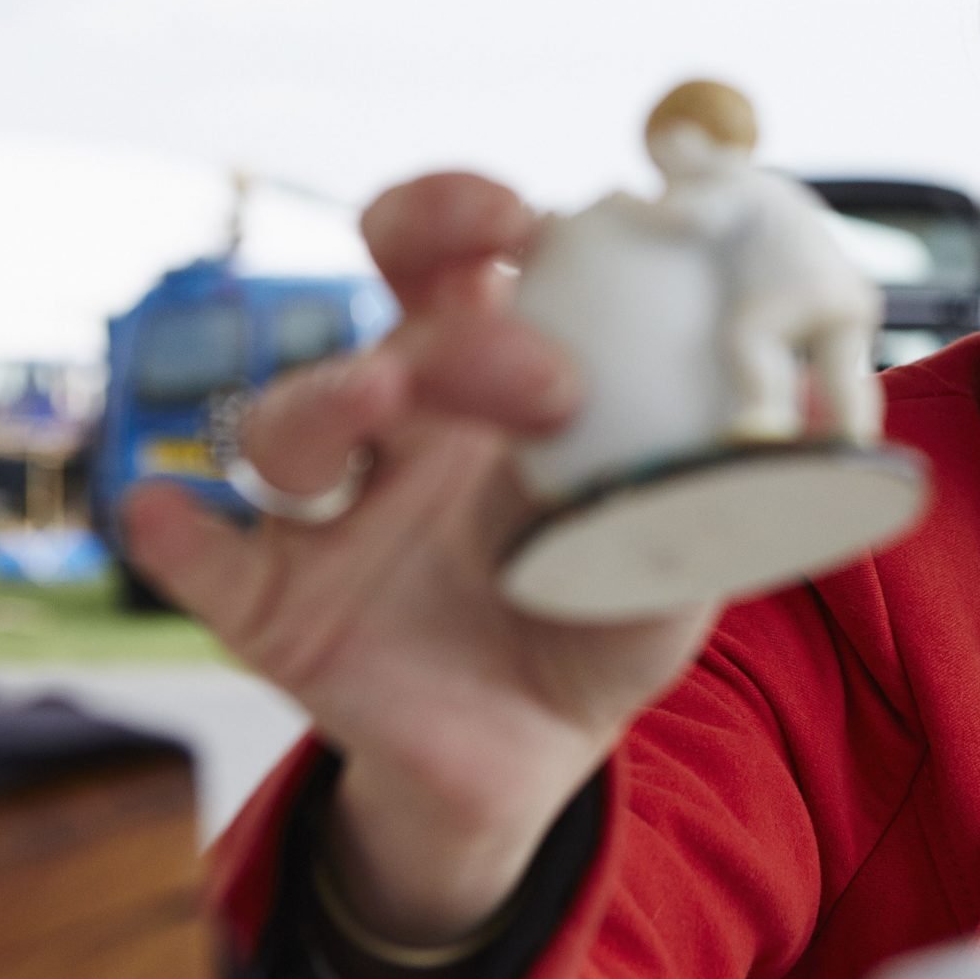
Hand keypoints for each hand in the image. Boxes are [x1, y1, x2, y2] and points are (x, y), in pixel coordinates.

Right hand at [124, 173, 715, 942]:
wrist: (535, 762)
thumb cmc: (605, 618)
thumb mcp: (684, 553)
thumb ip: (725, 483)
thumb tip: (811, 407)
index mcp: (495, 387)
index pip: (458, 262)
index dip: (466, 216)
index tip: (521, 218)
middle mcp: (402, 429)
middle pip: (385, 327)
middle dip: (447, 325)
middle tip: (539, 372)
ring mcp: (331, 516)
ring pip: (286, 426)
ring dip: (321, 395)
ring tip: (378, 394)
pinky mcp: (273, 607)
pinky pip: (204, 560)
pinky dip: (176, 535)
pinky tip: (168, 515)